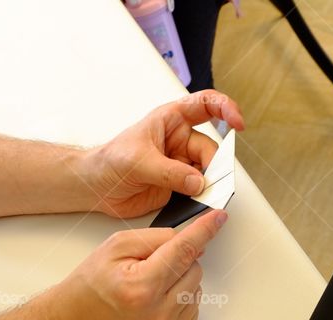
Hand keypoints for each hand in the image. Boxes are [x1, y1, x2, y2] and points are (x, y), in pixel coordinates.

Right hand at [50, 209, 226, 319]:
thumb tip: (191, 238)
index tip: (219, 219)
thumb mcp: (117, 245)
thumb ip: (157, 238)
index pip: (184, 251)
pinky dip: (180, 302)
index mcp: (140, 287)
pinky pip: (192, 313)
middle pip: (195, 270)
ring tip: (151, 285)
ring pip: (196, 292)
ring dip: (180, 282)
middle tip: (153, 264)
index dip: (204, 230)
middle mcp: (155, 315)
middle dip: (180, 260)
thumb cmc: (92, 283)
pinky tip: (157, 301)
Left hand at [86, 91, 244, 217]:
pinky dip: (202, 197)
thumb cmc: (109, 161)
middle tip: (209, 180)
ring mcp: (181, 164)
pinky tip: (198, 201)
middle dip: (214, 165)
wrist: (95, 186)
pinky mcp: (178, 186)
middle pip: (211, 149)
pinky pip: (199, 190)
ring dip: (209, 183)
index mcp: (171, 120)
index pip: (206, 105)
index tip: (237, 123)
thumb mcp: (138, 161)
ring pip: (208, 172)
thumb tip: (197, 182)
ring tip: (202, 194)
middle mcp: (180, 140)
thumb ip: (169, 172)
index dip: (226, 109)